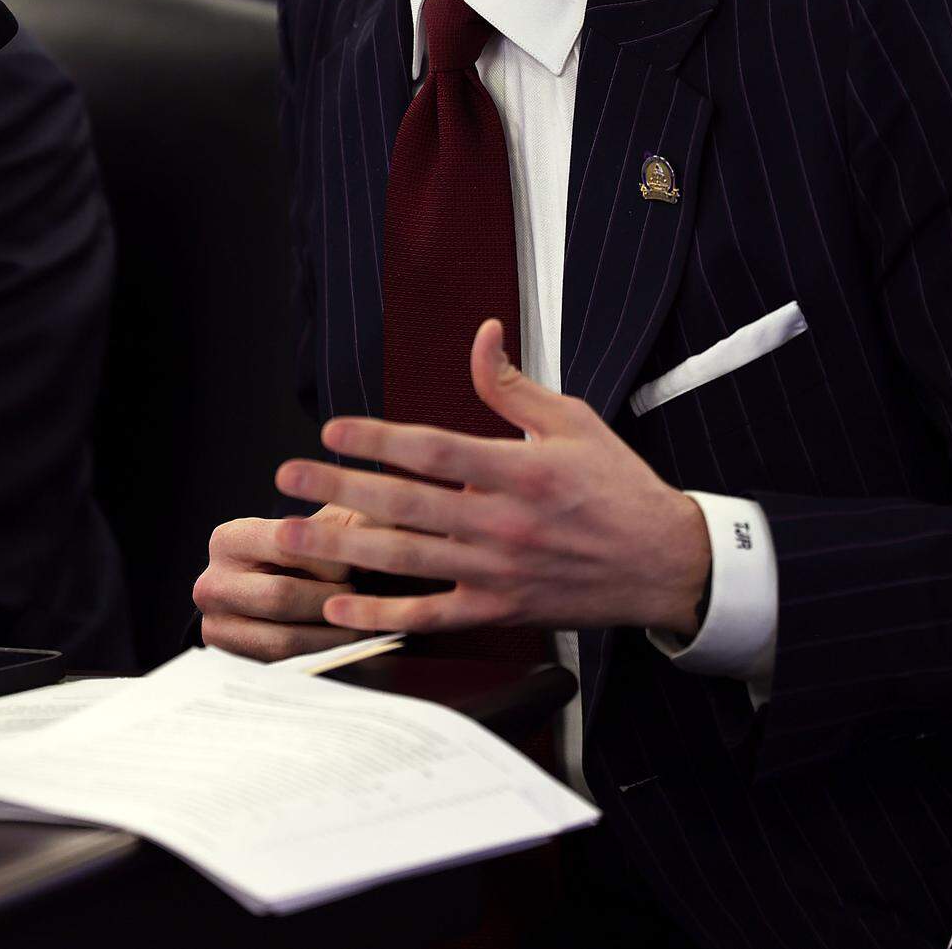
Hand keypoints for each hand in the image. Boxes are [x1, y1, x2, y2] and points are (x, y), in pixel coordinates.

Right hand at [192, 503, 369, 659]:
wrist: (278, 591)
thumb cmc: (310, 551)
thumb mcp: (328, 526)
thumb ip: (350, 524)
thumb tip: (371, 541)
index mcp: (229, 539)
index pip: (285, 545)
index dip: (328, 558)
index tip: (355, 566)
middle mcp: (211, 583)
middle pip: (280, 596)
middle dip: (329, 599)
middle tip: (359, 598)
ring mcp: (216, 627)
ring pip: (282, 639)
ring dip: (330, 635)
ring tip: (360, 625)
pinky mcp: (232, 662)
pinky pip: (280, 667)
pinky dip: (318, 657)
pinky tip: (343, 644)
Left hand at [273, 320, 710, 638]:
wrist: (663, 562)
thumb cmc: (618, 487)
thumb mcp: (572, 420)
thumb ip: (513, 385)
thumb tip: (481, 336)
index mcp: (521, 470)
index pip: (435, 450)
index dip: (378, 438)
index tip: (332, 429)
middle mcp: (504, 523)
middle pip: (407, 504)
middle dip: (339, 488)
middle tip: (288, 476)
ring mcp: (499, 572)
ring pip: (407, 559)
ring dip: (343, 546)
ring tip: (291, 534)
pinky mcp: (500, 611)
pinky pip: (431, 615)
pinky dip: (382, 614)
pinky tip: (338, 606)